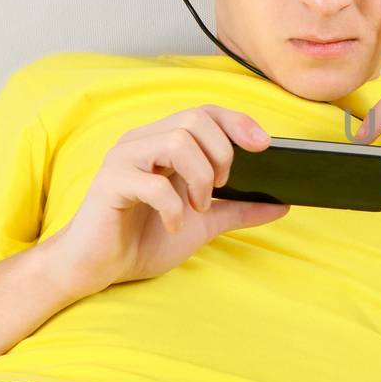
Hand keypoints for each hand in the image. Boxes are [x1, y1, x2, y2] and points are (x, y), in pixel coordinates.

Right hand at [43, 105, 290, 298]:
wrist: (97, 268)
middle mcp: (143, 142)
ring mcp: (124, 159)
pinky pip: (151, 182)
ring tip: (197, 207)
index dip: (237, 122)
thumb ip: (239, 210)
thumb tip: (283, 204)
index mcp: (164, 144)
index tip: (264, 145)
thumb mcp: (204, 224)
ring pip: (176, 141)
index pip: (205, 113)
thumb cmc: (143, 239)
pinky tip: (174, 223)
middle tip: (220, 188)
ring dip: (199, 177)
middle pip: (194, 119)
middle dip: (221, 154)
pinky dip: (173, 206)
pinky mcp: (109, 184)